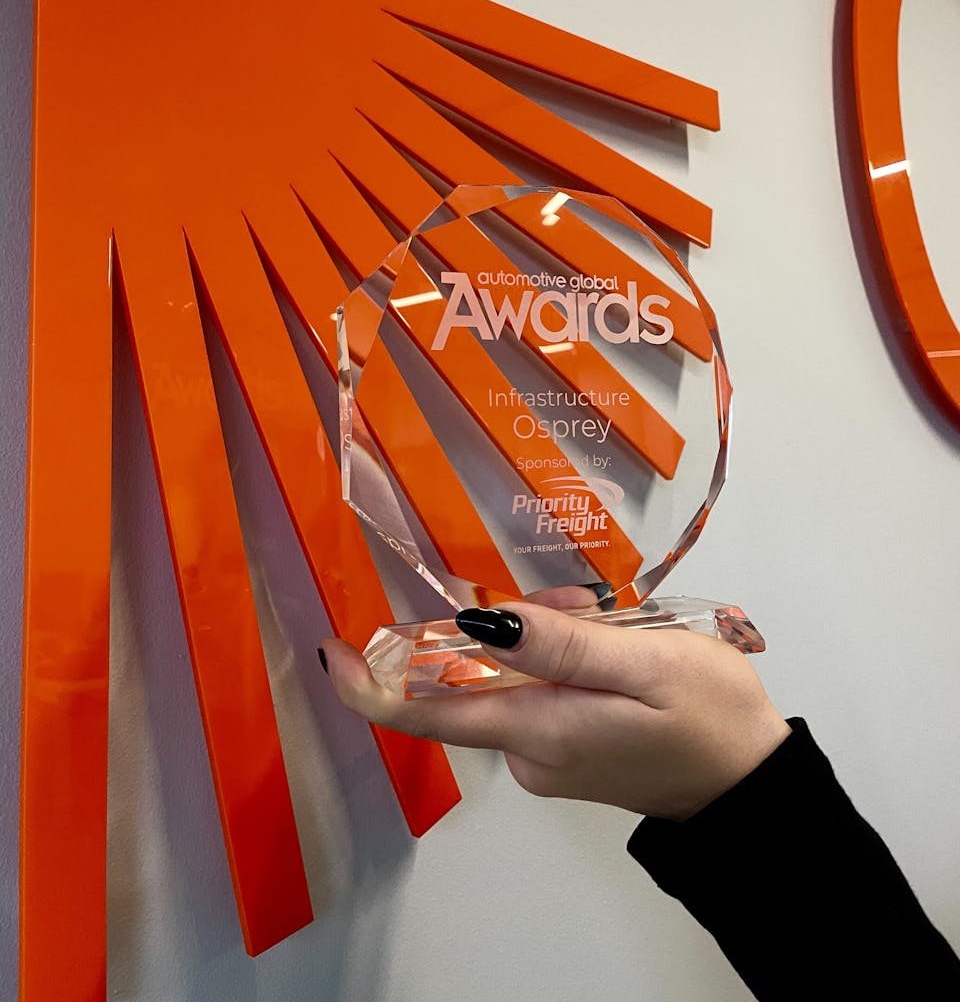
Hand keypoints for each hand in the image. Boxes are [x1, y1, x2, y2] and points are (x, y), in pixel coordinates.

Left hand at [321, 592, 790, 820]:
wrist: (753, 784)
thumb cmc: (708, 717)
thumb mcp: (644, 664)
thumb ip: (561, 644)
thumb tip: (479, 626)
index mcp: (537, 730)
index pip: (427, 712)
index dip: (373, 684)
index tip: (334, 650)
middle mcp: (525, 750)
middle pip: (480, 671)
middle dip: (518, 622)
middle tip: (592, 606)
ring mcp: (544, 754)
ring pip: (514, 671)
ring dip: (549, 633)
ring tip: (616, 625)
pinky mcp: (563, 749)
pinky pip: (538, 689)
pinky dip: (563, 656)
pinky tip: (611, 645)